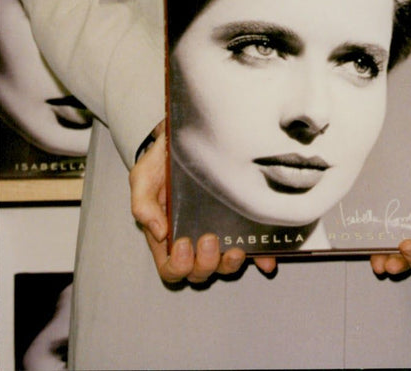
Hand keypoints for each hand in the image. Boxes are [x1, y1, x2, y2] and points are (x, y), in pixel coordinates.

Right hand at [129, 122, 276, 282]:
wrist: (185, 138)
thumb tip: (159, 233)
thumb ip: (143, 205)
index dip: (178, 266)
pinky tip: (266, 260)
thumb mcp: (143, 178)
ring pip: (224, 265)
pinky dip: (259, 258)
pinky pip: (251, 248)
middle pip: (200, 272)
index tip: (184, 243)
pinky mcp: (237, 223)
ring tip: (235, 250)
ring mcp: (218, 233)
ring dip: (231, 265)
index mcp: (167, 237)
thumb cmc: (161, 164)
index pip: (171, 268)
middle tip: (210, 238)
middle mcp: (193, 241)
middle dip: (206, 264)